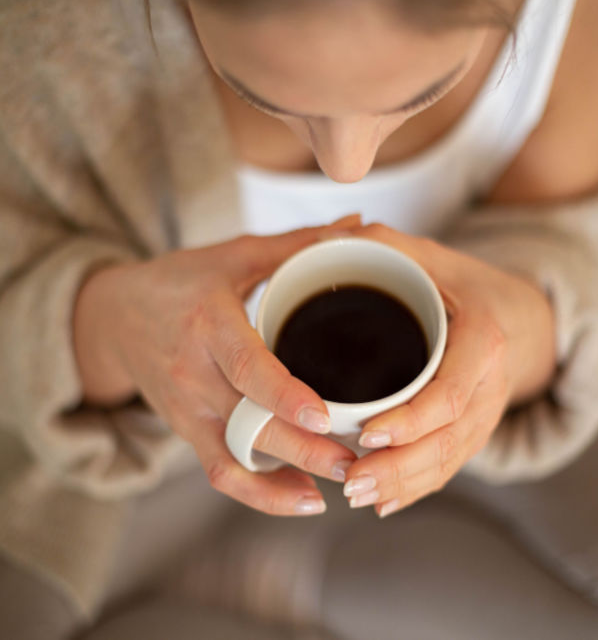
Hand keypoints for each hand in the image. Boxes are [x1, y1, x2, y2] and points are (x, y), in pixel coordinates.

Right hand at [73, 216, 360, 515]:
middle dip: (303, 450)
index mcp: (209, 322)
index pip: (246, 366)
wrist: (114, 318)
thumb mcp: (233, 255)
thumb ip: (297, 244)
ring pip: (235, 458)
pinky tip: (302, 498)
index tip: (325, 418)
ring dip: (285, 482)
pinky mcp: (186, 431)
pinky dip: (260, 494)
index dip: (284, 396)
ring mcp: (187, 409)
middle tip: (355, 460)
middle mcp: (193, 372)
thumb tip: (357, 225)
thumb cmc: (180, 282)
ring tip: (336, 486)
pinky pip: (221, 473)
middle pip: (248, 423)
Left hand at [340, 224, 555, 516]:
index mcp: (483, 340)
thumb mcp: (429, 256)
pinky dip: (419, 488)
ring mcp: (485, 411)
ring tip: (357, 496)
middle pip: (448, 439)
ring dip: (404, 484)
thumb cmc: (462, 282)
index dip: (412, 420)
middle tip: (351, 482)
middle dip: (399, 466)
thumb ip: (383, 245)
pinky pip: (451, 464)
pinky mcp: (474, 427)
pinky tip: (385, 503)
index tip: (367, 435)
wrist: (510, 311)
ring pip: (449, 460)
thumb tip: (328, 237)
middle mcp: (490, 384)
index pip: (450, 394)